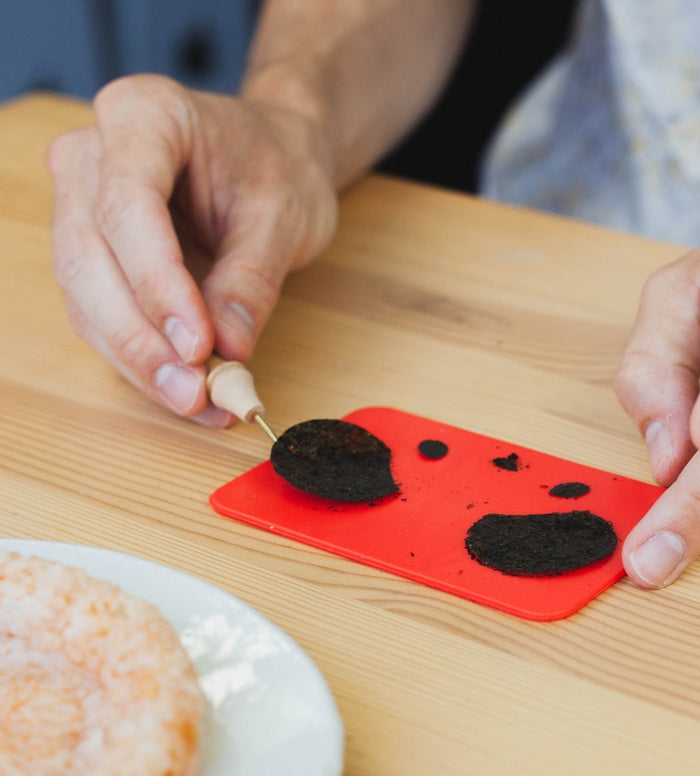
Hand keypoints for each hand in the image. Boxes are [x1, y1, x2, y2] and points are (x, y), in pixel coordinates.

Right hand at [47, 74, 337, 422]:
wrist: (274, 157)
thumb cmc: (278, 168)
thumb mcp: (286, 216)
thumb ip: (252, 278)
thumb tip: (229, 350)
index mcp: (143, 116)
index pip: (127, 205)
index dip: (157, 283)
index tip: (198, 343)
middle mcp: (91, 155)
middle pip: (89, 257)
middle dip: (141, 337)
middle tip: (195, 392)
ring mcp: (80, 205)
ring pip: (85, 297)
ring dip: (138, 361)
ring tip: (199, 404)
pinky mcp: (93, 256)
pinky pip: (102, 317)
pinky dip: (143, 362)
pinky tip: (191, 395)